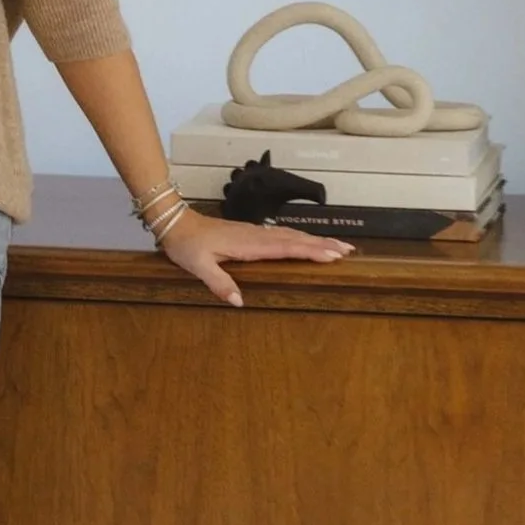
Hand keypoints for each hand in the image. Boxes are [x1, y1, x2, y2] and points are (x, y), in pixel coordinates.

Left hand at [156, 208, 352, 308]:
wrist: (175, 223)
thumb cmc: (187, 246)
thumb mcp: (198, 267)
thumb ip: (219, 283)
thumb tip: (240, 302)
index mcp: (248, 244)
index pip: (285, 247)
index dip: (309, 250)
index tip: (332, 254)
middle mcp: (256, 236)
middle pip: (295, 239)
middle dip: (322, 244)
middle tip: (348, 250)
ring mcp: (254, 233)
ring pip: (290, 235)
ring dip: (315, 240)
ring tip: (337, 245)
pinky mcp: (251, 234)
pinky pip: (282, 235)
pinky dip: (299, 238)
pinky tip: (306, 242)